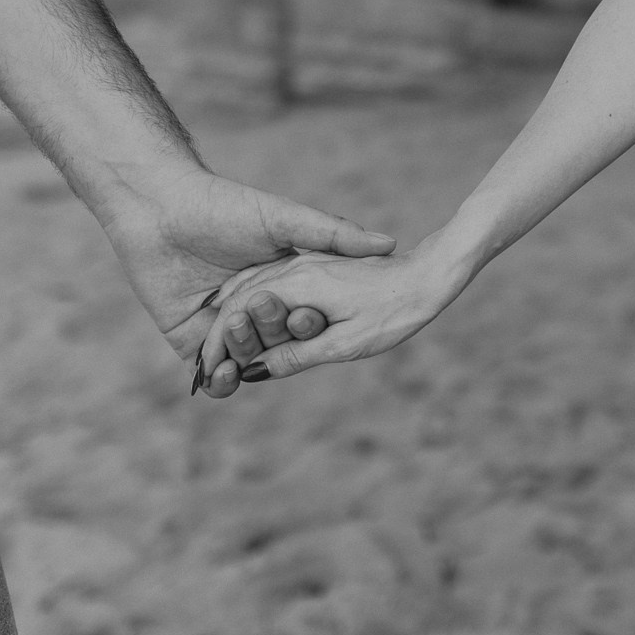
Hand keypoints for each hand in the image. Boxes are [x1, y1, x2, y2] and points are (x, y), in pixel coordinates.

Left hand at [95, 165, 393, 380]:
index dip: (310, 323)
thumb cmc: (222, 205)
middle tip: (262, 309)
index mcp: (279, 282)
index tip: (310, 316)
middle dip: (274, 336)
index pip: (305, 317)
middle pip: (276, 342)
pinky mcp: (188, 338)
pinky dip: (220, 381)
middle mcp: (251, 308)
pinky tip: (225, 374)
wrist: (156, 205)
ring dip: (247, 357)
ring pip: (246, 360)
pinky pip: (210, 373)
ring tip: (241, 335)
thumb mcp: (285, 218)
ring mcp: (220, 326)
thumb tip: (389, 243)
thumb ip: (334, 234)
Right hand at [194, 236, 469, 397]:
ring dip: (232, 313)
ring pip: (252, 284)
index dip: (218, 344)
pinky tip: (249, 315)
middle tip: (205, 364)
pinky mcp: (316, 265)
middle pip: (239, 297)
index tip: (206, 370)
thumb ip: (299, 355)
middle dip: (219, 331)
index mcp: (297, 284)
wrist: (430, 275)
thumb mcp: (347, 343)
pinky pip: (270, 279)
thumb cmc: (395, 312)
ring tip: (218, 344)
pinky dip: (251, 299)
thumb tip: (258, 372)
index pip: (239, 312)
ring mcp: (304, 263)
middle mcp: (294, 268)